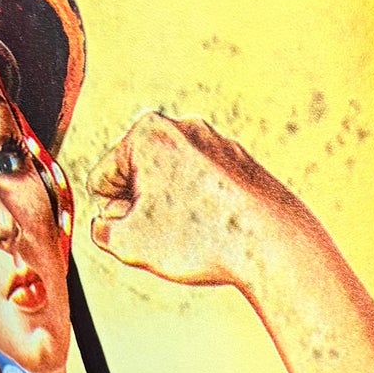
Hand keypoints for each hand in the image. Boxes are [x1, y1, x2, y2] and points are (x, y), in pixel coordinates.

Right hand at [88, 112, 297, 287]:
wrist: (272, 246)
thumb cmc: (199, 240)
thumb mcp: (127, 244)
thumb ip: (101, 231)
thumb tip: (108, 224)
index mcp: (147, 131)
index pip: (101, 180)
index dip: (112, 216)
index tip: (139, 230)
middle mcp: (184, 126)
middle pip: (138, 177)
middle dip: (142, 208)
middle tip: (166, 235)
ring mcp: (218, 143)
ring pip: (172, 185)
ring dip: (172, 210)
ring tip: (195, 236)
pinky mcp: (243, 164)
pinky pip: (204, 190)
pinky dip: (203, 210)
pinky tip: (217, 233)